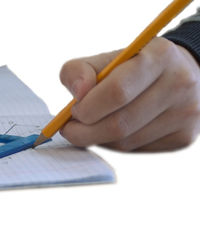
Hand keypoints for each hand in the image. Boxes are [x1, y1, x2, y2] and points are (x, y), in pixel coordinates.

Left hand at [59, 37, 199, 151]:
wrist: (177, 75)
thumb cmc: (130, 68)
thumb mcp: (104, 59)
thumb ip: (78, 70)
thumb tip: (77, 95)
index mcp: (159, 56)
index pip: (117, 92)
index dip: (88, 107)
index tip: (72, 110)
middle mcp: (179, 84)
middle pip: (120, 124)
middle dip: (85, 132)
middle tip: (70, 129)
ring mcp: (185, 114)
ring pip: (126, 142)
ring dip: (98, 139)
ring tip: (90, 127)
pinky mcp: (184, 137)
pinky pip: (136, 149)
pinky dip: (114, 144)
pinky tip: (111, 131)